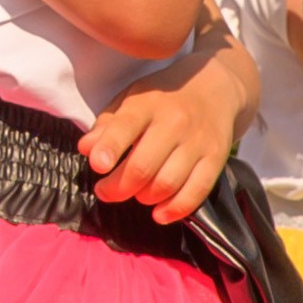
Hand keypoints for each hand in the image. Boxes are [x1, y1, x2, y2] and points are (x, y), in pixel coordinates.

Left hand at [82, 72, 237, 223]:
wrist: (216, 88)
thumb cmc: (163, 99)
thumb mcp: (131, 98)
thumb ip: (107, 124)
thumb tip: (86, 148)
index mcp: (148, 104)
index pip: (126, 126)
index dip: (110, 148)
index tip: (98, 165)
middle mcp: (175, 122)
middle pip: (143, 166)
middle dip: (119, 187)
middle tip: (106, 191)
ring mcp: (197, 142)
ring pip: (167, 183)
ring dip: (144, 198)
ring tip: (136, 194)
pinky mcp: (216, 158)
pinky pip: (196, 191)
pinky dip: (175, 209)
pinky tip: (159, 214)